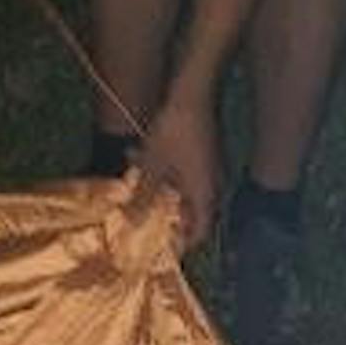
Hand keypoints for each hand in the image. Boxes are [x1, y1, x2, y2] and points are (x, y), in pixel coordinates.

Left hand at [130, 94, 219, 249]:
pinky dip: (165, 171)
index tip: (167, 249)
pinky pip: (184, 171)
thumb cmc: (174, 133)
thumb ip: (144, 195)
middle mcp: (213, 184)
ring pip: (185, 188)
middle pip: (194, 211)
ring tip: (136, 186)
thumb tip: (132, 223)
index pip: (202, 230)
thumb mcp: (153, 165)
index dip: (186, 243)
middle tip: (148, 222)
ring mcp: (210, 167)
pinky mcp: (204, 151)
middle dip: (170, 216)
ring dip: (162, 189)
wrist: (191, 95)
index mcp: (205, 194)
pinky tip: (138, 156)